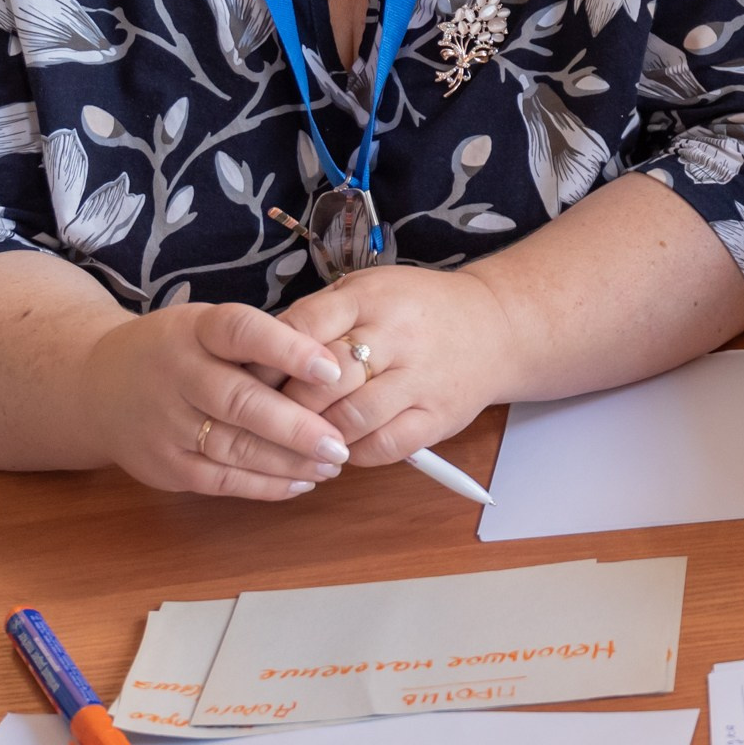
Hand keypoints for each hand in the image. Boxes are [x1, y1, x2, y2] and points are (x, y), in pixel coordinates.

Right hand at [78, 303, 349, 499]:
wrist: (95, 388)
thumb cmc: (178, 351)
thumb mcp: (207, 326)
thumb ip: (261, 341)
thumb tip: (339, 364)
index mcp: (195, 330)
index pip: (242, 333)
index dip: (289, 350)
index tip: (334, 370)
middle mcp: (175, 375)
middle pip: (239, 402)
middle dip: (296, 427)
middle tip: (341, 443)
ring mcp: (164, 424)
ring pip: (233, 448)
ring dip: (289, 462)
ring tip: (333, 463)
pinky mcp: (161, 465)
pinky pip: (218, 481)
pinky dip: (263, 485)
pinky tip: (301, 483)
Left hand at [273, 264, 512, 466]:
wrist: (498, 326)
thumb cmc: (418, 310)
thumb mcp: (368, 290)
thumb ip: (317, 316)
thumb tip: (256, 357)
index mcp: (373, 298)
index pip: (303, 330)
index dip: (267, 360)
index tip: (246, 379)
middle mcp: (398, 337)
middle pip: (323, 381)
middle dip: (286, 405)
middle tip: (267, 417)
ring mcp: (422, 380)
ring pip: (350, 420)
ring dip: (317, 435)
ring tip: (303, 435)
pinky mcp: (439, 417)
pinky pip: (383, 447)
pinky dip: (353, 453)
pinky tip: (343, 446)